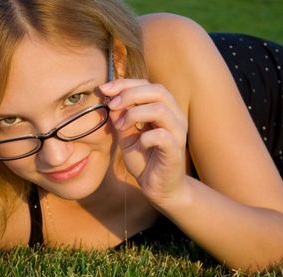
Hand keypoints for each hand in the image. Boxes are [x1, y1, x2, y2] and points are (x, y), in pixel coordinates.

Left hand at [100, 79, 188, 207]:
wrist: (158, 187)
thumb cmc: (144, 159)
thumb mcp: (126, 136)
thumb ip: (120, 118)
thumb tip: (109, 99)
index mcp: (164, 109)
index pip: (148, 85)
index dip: (125, 83)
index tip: (104, 89)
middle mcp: (175, 117)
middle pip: (158, 90)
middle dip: (130, 93)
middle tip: (112, 105)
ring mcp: (177, 133)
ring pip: (160, 109)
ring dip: (135, 113)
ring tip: (121, 125)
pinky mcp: (175, 151)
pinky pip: (162, 136)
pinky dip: (145, 136)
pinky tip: (139, 144)